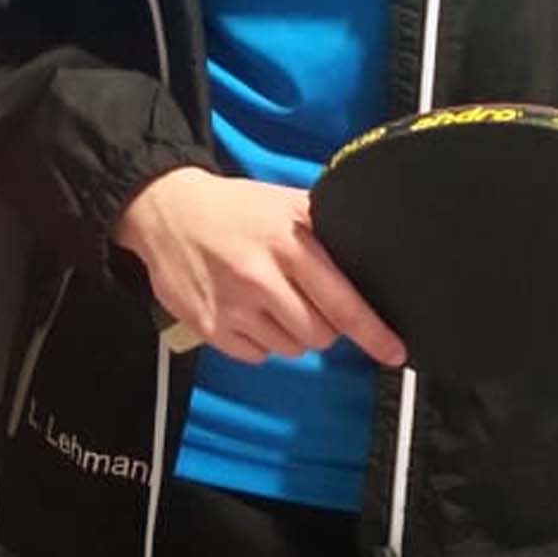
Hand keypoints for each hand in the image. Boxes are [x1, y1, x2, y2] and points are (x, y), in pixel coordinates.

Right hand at [114, 165, 405, 366]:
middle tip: (308, 301)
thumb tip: (365, 252)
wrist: (163, 210)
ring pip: (289, 348)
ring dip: (291, 333)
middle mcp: (260, 278)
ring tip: (272, 301)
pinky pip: (256, 355)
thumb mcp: (284, 202)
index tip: (394, 351)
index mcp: (288, 245)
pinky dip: (260, 341)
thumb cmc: (231, 207)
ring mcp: (232, 306)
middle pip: (320, 335)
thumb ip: (324, 226)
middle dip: (325, 325)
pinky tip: (248, 311)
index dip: (373, 333)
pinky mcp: (208, 327)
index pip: (342, 303)